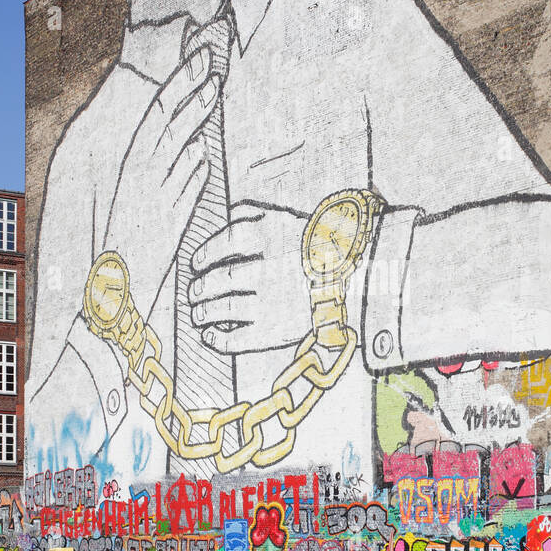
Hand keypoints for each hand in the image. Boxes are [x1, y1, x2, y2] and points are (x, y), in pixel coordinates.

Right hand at [103, 38, 220, 320]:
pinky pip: (182, 189)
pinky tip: (203, 152)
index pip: (155, 116)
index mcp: (130, 167)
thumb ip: (172, 175)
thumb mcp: (149, 201)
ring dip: (194, 118)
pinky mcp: (165, 222)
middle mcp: (140, 177)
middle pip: (166, 123)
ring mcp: (153, 197)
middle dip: (188, 90)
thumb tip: (199, 148)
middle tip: (210, 63)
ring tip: (214, 91)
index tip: (198, 62)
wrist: (118, 288)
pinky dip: (192, 169)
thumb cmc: (134, 243)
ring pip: (175, 148)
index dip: (177, 86)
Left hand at [187, 201, 308, 353]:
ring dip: (204, 313)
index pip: (224, 243)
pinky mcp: (277, 331)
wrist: (356, 280)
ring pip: (224, 309)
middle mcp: (267, 269)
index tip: (195, 262)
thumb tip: (229, 212)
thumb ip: (255, 212)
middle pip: (219, 279)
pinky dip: (218, 339)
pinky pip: (238, 339)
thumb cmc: (317, 248)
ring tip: (198, 315)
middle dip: (200, 288)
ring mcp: (271, 302)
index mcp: (269, 237)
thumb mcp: (287, 219)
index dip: (204, 254)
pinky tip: (209, 335)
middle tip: (193, 292)